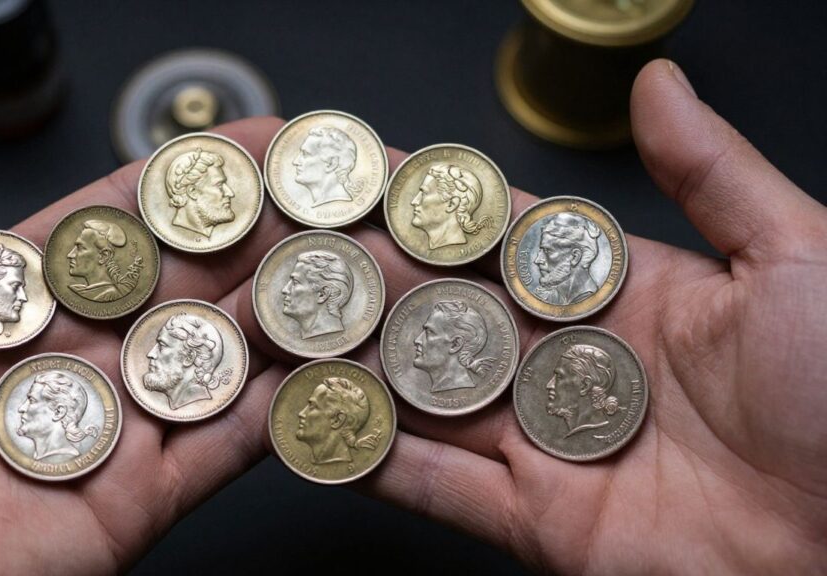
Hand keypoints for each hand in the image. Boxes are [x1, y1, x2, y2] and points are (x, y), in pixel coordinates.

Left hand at [0, 76, 302, 573]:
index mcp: (2, 307)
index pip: (116, 225)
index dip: (185, 183)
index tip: (250, 146)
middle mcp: (67, 361)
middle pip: (184, 284)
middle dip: (257, 239)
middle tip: (326, 199)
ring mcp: (110, 430)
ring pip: (217, 358)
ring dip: (284, 313)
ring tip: (352, 267)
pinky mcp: (138, 498)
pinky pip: (223, 446)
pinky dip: (280, 408)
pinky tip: (332, 366)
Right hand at [235, 60, 821, 573]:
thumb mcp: (792, 259)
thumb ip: (711, 173)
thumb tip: (658, 83)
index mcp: (621, 296)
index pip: (499, 237)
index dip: (430, 205)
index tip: (358, 174)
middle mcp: (568, 366)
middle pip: (445, 314)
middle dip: (368, 279)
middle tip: (288, 244)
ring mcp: (545, 446)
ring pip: (426, 396)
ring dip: (354, 364)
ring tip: (278, 327)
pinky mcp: (537, 524)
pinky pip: (438, 490)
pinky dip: (373, 461)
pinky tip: (312, 425)